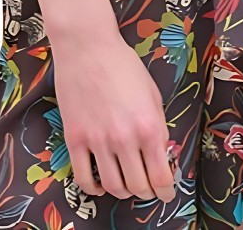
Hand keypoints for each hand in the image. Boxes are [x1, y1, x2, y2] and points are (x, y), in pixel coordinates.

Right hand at [49, 21, 174, 202]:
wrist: (88, 48)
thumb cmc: (124, 65)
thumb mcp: (153, 92)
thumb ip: (157, 124)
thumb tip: (160, 151)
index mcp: (149, 126)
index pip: (161, 176)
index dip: (166, 192)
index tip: (167, 195)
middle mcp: (125, 139)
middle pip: (138, 186)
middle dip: (147, 192)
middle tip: (148, 189)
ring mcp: (97, 141)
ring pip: (113, 186)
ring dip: (123, 192)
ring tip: (127, 186)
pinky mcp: (75, 139)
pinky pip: (83, 177)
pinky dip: (94, 188)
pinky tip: (100, 185)